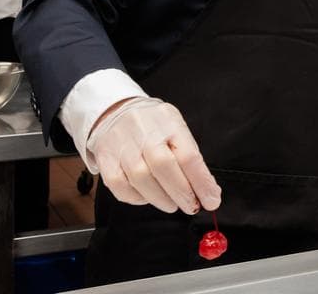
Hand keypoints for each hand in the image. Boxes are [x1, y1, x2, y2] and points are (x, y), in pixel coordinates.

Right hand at [86, 97, 221, 213]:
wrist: (116, 111)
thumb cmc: (153, 125)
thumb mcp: (177, 128)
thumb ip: (191, 157)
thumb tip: (208, 190)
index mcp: (168, 123)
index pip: (188, 156)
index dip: (202, 183)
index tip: (211, 200)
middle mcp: (144, 133)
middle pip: (163, 167)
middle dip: (182, 194)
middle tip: (192, 206)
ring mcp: (122, 146)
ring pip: (140, 179)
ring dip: (161, 199)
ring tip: (171, 204)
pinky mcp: (105, 159)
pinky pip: (119, 186)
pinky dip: (136, 198)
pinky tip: (147, 197)